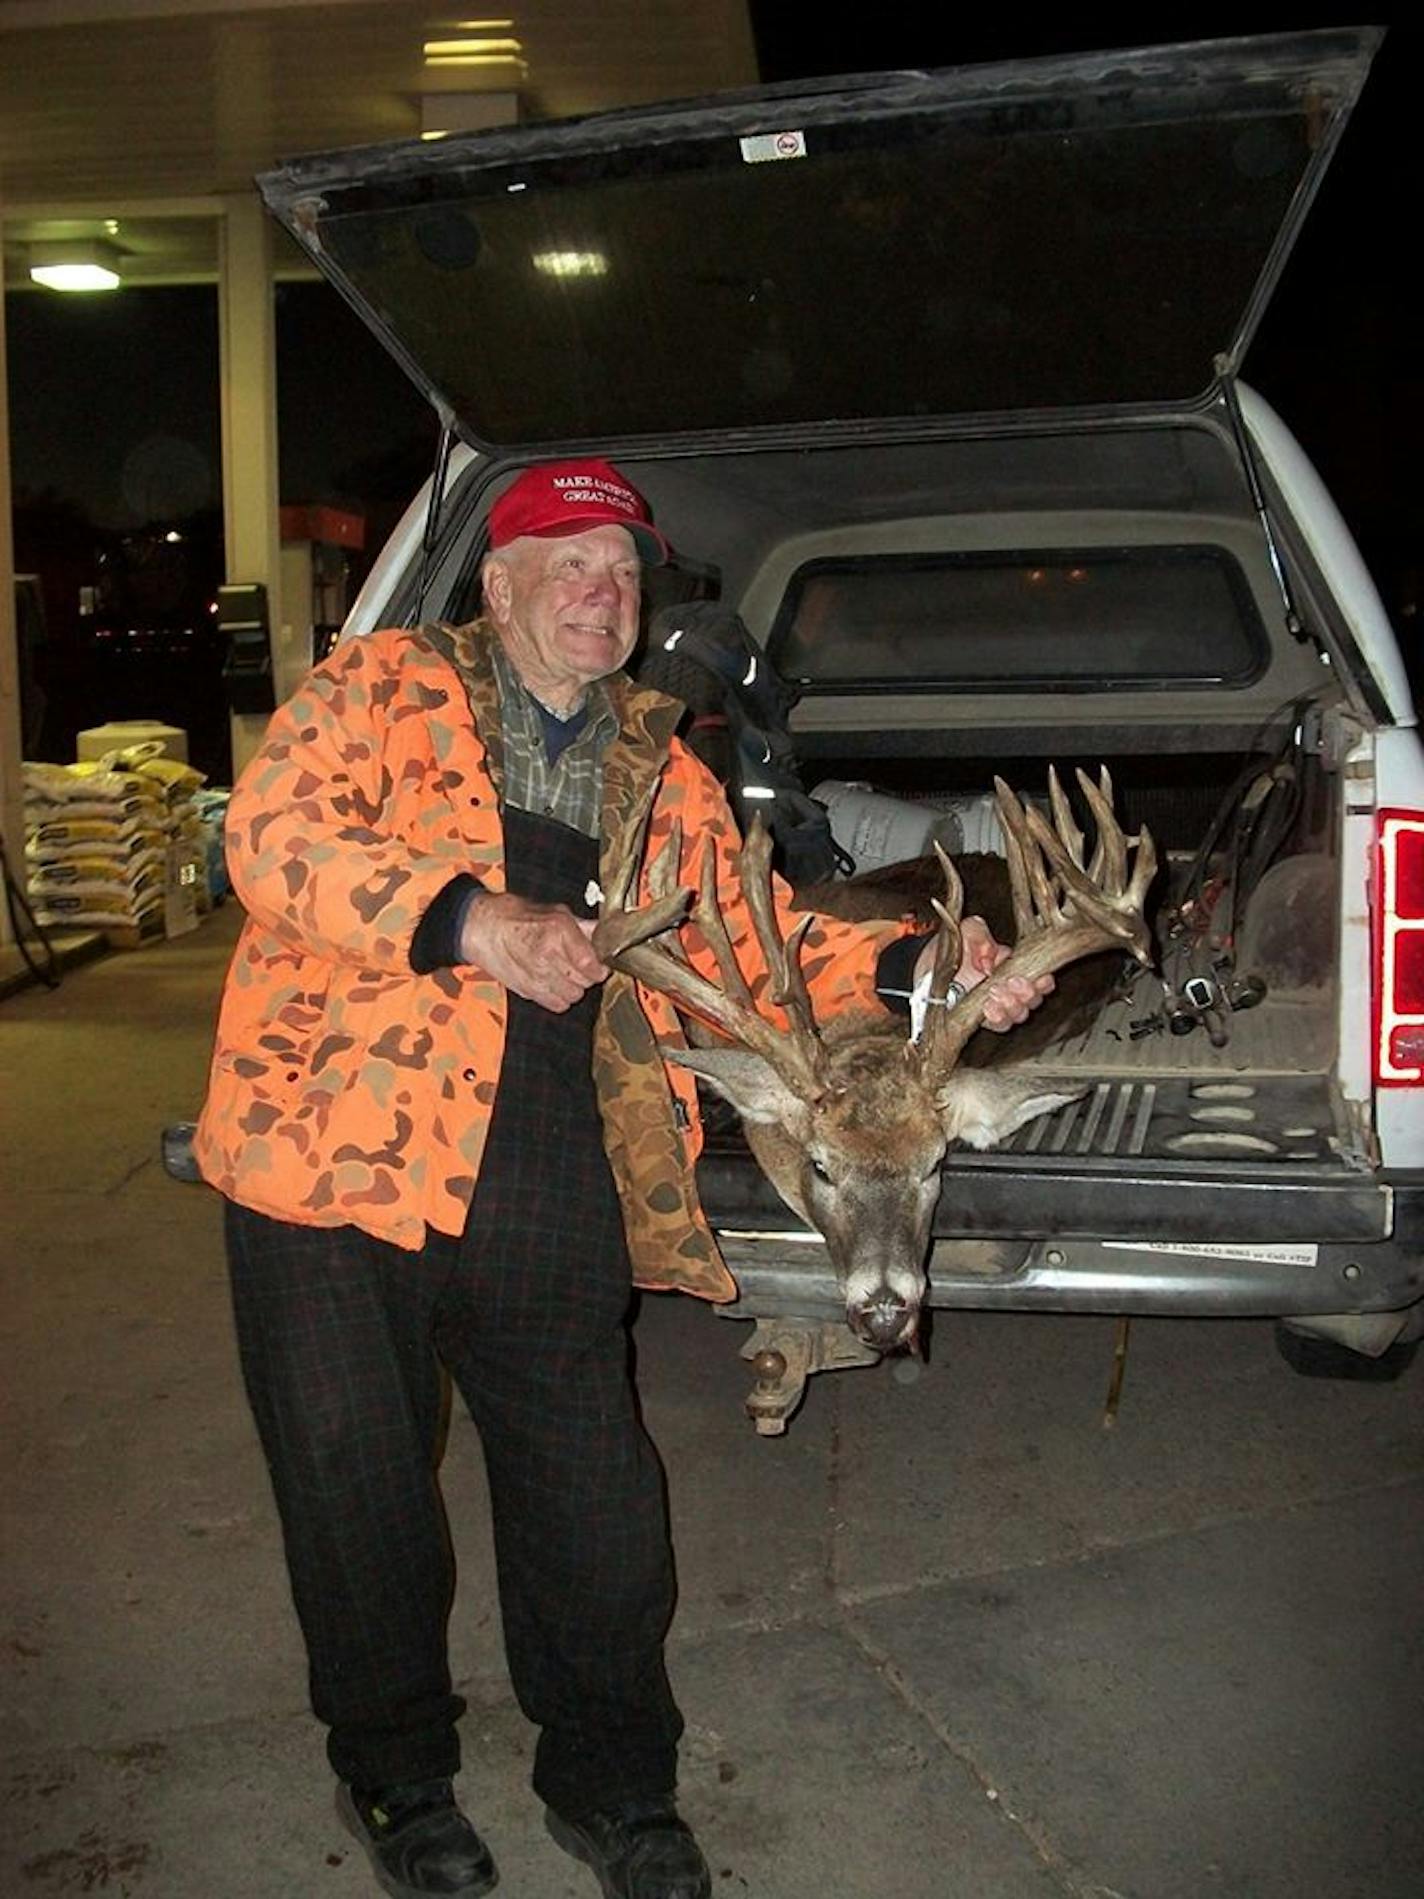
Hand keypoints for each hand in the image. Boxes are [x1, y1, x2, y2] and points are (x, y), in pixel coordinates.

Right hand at [458, 892, 607, 1011]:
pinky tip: (553, 983)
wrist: (483, 928)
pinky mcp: (528, 991)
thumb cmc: (518, 916)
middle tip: (579, 965)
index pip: (592, 965)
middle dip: (587, 975)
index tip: (600, 964)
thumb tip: (609, 934)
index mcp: (559, 931)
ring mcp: (537, 976)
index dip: (601, 967)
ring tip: (564, 973)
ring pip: (574, 996)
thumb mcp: (556, 912)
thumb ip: (585, 928)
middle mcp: (549, 955)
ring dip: (574, 987)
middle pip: (586, 982)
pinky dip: (560, 998)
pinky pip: (558, 1005)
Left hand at [913, 915, 1054, 1032]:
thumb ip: (978, 932)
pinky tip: (988, 1008)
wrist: (925, 967)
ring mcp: (997, 1005)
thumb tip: (989, 957)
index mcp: (1013, 966)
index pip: (1040, 977)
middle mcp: (1009, 988)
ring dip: (1012, 1005)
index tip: (1040, 977)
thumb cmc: (950, 949)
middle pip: (1032, 999)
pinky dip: (997, 1017)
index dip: (1043, 980)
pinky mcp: (982, 1019)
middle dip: (1027, 992)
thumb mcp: (964, 931)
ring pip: (1018, 1014)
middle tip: (1013, 983)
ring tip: (996, 994)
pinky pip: (998, 1024)